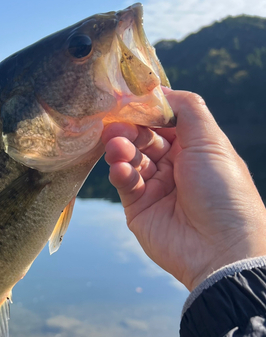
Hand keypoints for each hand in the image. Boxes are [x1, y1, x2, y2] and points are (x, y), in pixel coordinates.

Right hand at [102, 90, 265, 290]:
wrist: (219, 247)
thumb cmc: (222, 190)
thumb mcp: (210, 141)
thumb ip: (186, 109)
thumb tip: (159, 89)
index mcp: (195, 148)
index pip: (163, 122)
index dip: (146, 111)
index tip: (126, 99)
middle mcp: (174, 165)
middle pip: (143, 139)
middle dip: (129, 130)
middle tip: (115, 126)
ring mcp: (155, 187)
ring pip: (131, 159)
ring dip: (122, 150)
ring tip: (117, 148)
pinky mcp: (138, 208)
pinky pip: (125, 183)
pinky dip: (120, 173)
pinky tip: (121, 170)